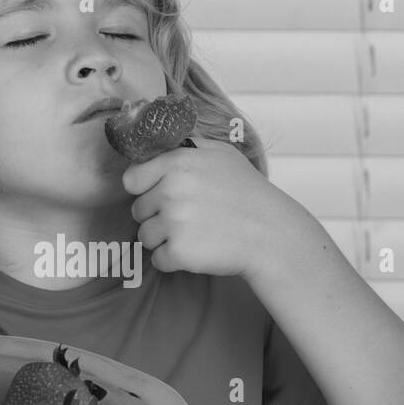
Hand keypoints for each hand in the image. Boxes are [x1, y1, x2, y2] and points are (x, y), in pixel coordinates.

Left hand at [121, 138, 295, 277]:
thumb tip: (160, 144)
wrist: (272, 233)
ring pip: (145, 237)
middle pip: (138, 210)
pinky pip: (158, 259)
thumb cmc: (248, 193)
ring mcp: (174, 222)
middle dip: (158, 216)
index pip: (131, 180)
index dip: (145, 190)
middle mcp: (171, 190)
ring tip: (195, 234)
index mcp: (177, 163)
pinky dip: (174, 260)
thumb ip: (187, 146)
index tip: (163, 196)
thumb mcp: (221, 154)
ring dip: (164, 239)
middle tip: (190, 218)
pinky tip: (198, 250)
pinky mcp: (179, 251)